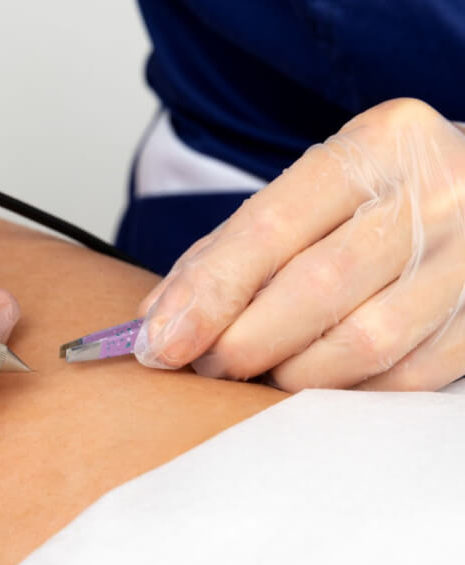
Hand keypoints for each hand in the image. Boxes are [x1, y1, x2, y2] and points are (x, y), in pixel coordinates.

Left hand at [135, 98, 464, 391]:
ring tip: (262, 371)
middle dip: (241, 342)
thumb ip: (231, 251)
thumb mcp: (308, 194)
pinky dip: (345, 392)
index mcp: (379, 142)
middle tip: (208, 364)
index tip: (161, 342)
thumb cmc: (381, 198)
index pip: (269, 227)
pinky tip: (319, 379)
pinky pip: (404, 378)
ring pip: (361, 343)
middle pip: (314, 288)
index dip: (206, 294)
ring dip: (291, 374)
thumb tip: (157, 323)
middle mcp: (437, 191)